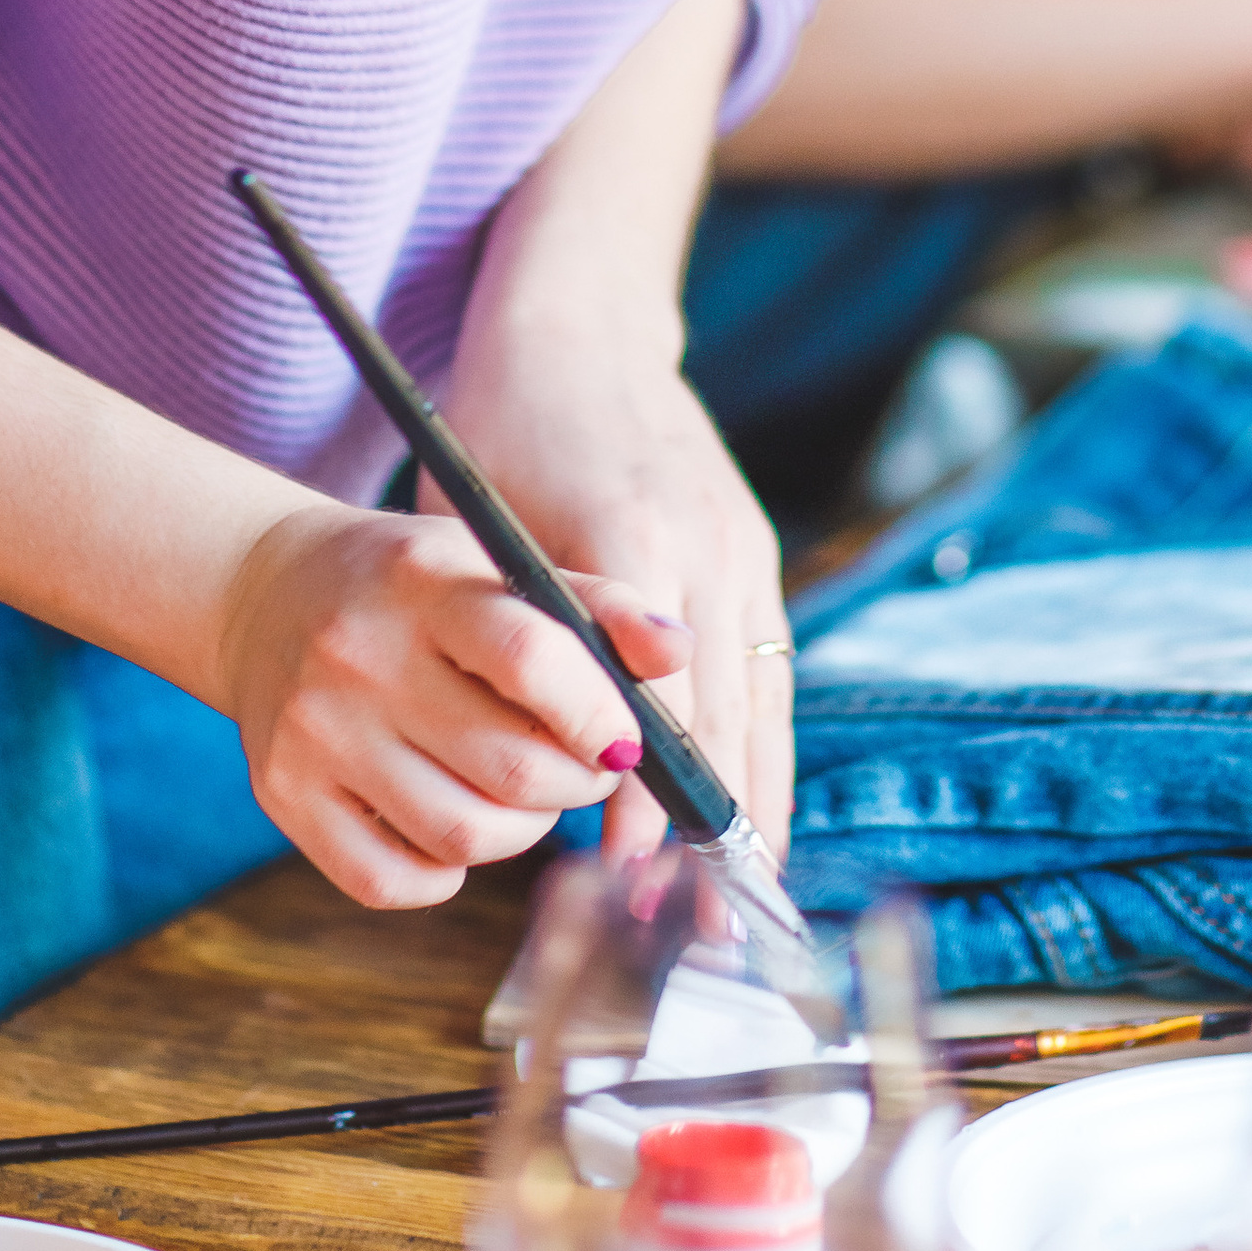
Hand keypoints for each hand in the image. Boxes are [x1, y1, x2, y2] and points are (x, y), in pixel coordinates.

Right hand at [214, 496, 690, 908]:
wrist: (266, 595)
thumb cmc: (411, 583)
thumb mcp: (495, 561)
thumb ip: (594, 604)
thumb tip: (680, 652)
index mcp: (424, 582)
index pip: (531, 657)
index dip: (597, 713)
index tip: (625, 738)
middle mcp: (359, 656)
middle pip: (509, 767)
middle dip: (578, 783)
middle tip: (588, 766)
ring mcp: (314, 734)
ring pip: (463, 835)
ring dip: (524, 831)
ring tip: (527, 792)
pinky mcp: (283, 796)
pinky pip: (395, 882)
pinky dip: (446, 871)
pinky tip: (454, 820)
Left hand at [443, 321, 794, 863]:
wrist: (582, 324)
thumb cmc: (502, 423)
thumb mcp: (481, 518)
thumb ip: (515, 623)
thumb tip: (532, 746)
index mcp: (632, 529)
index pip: (649, 686)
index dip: (643, 785)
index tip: (628, 869)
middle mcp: (704, 541)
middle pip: (722, 706)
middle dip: (714, 822)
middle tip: (700, 925)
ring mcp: (741, 546)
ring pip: (763, 696)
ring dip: (756, 799)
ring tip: (745, 900)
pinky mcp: (753, 551)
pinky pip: (771, 669)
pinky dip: (767, 747)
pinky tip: (757, 817)